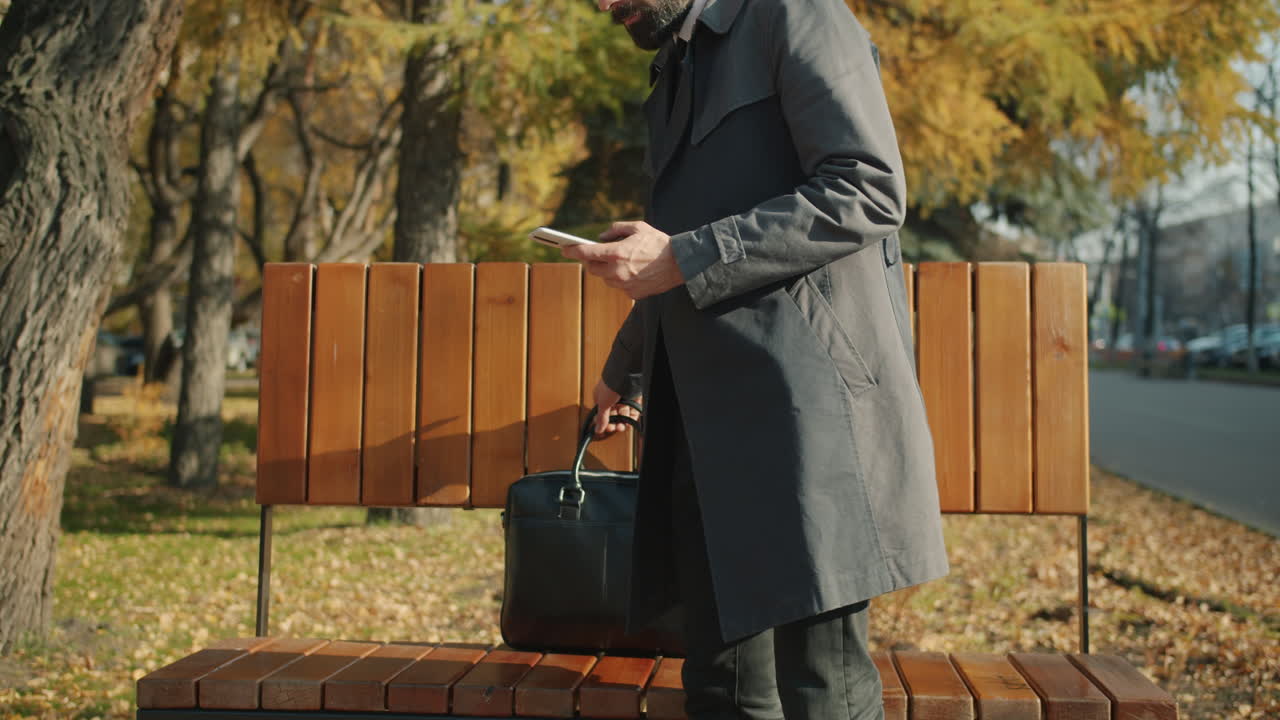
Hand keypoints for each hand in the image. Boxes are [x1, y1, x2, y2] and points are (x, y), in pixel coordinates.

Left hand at [561, 221, 684, 299]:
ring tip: (621, 262)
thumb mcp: (637, 227)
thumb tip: (601, 237)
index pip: (585, 253)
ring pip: (605, 279)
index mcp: (616, 252)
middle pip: (592, 268)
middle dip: (592, 261)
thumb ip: (616, 229)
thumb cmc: (658, 242)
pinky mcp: (632, 294)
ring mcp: (624, 284)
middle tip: (598, 254)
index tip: (564, 249)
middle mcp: (616, 271)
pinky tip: (634, 271)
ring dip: (607, 271)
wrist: (680, 263)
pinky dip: (621, 279)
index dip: (572, 251)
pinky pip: (619, 286)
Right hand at [592, 379, 641, 438]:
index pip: (602, 413)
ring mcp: (623, 397)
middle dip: (615, 422)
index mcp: (601, 397)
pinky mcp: (634, 397)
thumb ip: (601, 418)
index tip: (607, 429)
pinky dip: (632, 416)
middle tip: (617, 428)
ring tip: (623, 425)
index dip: (605, 422)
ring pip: (624, 413)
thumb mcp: (603, 404)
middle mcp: (612, 397)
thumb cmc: (610, 385)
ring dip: (623, 421)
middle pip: (614, 414)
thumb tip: (597, 430)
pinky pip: (633, 410)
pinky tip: (630, 421)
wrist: (625, 375)